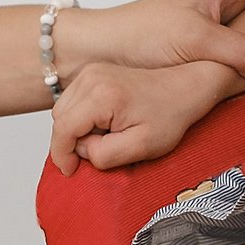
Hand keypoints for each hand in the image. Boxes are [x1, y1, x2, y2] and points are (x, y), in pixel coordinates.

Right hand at [49, 62, 223, 175]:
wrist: (185, 87)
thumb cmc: (169, 116)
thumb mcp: (142, 147)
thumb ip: (105, 155)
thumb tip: (82, 151)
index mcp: (101, 95)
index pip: (62, 129)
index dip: (62, 155)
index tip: (71, 172)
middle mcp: (91, 77)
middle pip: (60, 119)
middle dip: (71, 142)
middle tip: (98, 153)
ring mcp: (91, 72)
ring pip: (63, 110)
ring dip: (76, 129)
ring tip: (105, 136)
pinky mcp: (93, 72)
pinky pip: (73, 101)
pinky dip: (81, 117)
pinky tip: (104, 124)